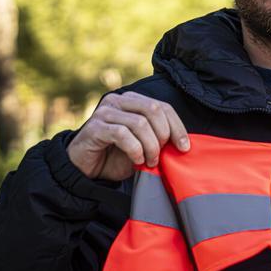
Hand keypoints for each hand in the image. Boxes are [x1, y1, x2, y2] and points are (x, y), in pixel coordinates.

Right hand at [67, 92, 189, 180]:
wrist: (86, 169)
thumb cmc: (117, 156)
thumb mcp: (144, 145)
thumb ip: (159, 138)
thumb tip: (184, 143)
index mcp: (133, 101)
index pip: (163, 107)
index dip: (177, 126)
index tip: (184, 147)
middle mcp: (118, 101)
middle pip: (153, 110)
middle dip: (164, 135)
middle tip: (161, 155)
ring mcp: (105, 112)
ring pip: (140, 123)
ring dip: (150, 146)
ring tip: (150, 161)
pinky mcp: (95, 127)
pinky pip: (122, 134)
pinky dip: (135, 149)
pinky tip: (137, 160)